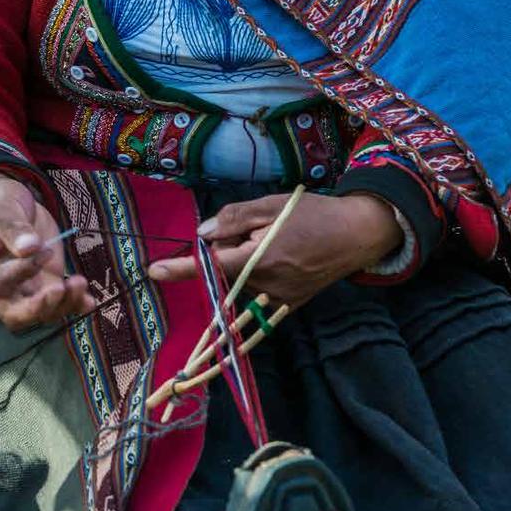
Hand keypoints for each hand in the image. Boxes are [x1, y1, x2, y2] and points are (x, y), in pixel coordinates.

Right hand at [0, 171, 94, 332]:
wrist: (3, 202)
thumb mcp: (1, 208)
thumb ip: (13, 228)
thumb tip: (30, 249)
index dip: (22, 272)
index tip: (42, 250)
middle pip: (14, 315)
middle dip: (39, 308)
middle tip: (59, 289)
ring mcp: (22, 287)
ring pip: (39, 314)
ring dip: (62, 305)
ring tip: (79, 282)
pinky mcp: (43, 282)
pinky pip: (57, 303)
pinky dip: (74, 305)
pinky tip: (89, 300)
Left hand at [148, 191, 402, 307]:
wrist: (357, 235)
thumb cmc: (315, 214)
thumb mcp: (273, 205)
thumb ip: (235, 218)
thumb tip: (203, 235)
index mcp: (260, 258)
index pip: (211, 265)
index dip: (180, 268)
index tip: (153, 271)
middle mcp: (266, 285)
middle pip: (225, 269)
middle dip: (229, 248)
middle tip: (259, 228)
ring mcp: (278, 299)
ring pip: (240, 280)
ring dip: (245, 261)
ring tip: (277, 241)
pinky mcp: (289, 305)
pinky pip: (257, 290)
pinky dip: (259, 273)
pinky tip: (282, 257)